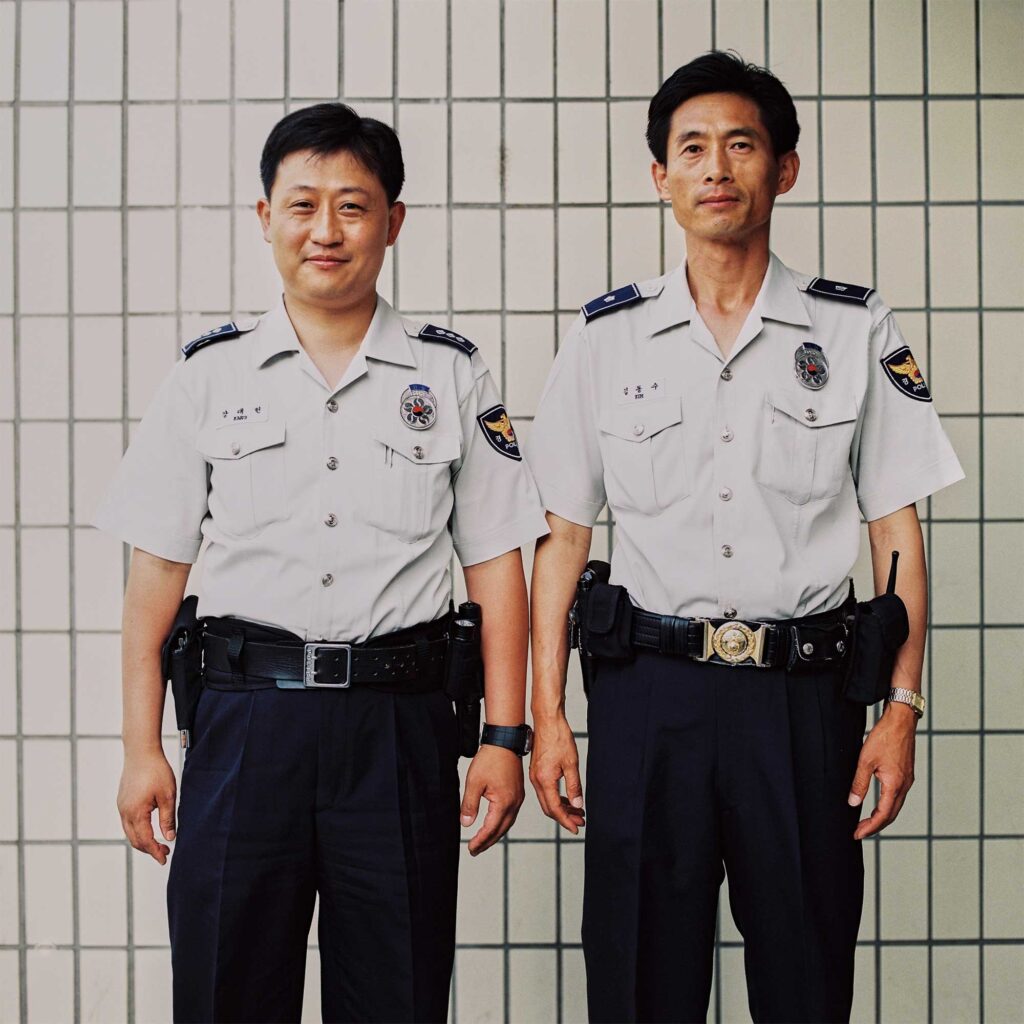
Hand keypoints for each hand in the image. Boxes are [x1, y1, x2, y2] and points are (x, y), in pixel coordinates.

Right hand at [117, 750, 176, 864]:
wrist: (141, 751)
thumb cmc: (156, 771)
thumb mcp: (168, 795)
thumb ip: (168, 818)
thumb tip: (170, 838)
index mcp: (136, 813)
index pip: (145, 840)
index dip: (155, 852)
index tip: (165, 859)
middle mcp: (124, 812)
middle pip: (134, 840)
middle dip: (149, 849)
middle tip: (165, 853)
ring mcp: (121, 806)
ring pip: (130, 832)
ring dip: (143, 840)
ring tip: (159, 842)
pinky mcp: (122, 801)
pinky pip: (128, 822)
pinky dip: (137, 830)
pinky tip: (149, 828)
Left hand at [461, 744, 524, 855]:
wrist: (504, 742)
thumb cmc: (490, 759)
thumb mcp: (474, 782)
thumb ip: (469, 805)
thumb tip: (466, 824)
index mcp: (504, 802)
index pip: (491, 829)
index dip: (480, 841)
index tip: (470, 849)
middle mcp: (514, 803)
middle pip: (501, 830)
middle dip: (488, 842)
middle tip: (475, 850)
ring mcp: (518, 798)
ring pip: (507, 823)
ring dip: (495, 834)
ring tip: (483, 841)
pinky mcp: (518, 793)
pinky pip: (510, 814)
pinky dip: (501, 823)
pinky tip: (494, 824)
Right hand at [529, 714, 584, 833]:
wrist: (547, 721)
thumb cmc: (559, 738)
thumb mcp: (571, 763)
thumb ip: (574, 786)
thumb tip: (578, 804)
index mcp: (544, 780)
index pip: (555, 809)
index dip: (566, 821)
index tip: (576, 828)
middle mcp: (537, 780)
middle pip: (549, 808)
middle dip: (564, 817)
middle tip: (580, 822)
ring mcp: (535, 776)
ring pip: (547, 800)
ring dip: (562, 808)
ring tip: (577, 812)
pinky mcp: (537, 771)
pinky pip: (545, 791)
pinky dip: (557, 798)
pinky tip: (568, 799)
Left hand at [848, 702, 917, 839]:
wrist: (901, 720)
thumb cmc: (884, 737)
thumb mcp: (866, 760)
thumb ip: (859, 783)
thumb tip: (853, 802)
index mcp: (895, 785)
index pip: (883, 815)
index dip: (870, 827)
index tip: (857, 834)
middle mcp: (904, 785)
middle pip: (891, 815)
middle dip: (875, 826)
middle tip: (859, 832)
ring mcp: (907, 780)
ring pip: (895, 806)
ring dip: (882, 817)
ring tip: (867, 823)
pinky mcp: (906, 774)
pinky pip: (897, 796)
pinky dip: (887, 805)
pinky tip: (878, 804)